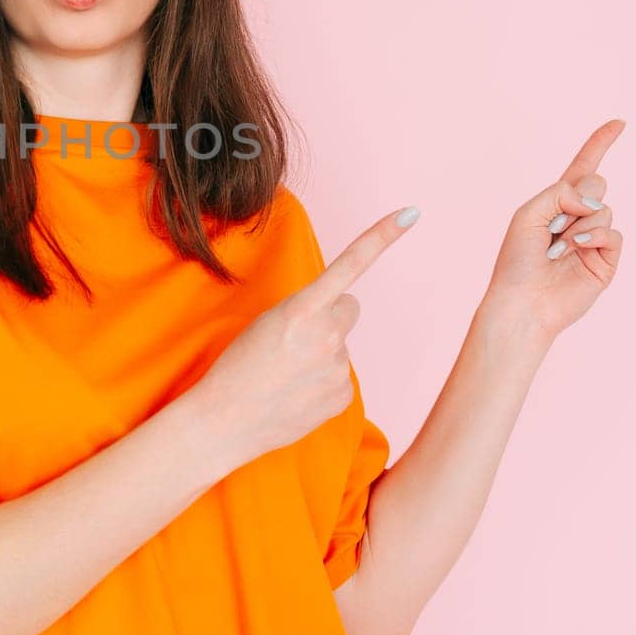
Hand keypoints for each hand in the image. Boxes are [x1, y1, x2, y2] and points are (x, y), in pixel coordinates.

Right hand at [185, 205, 420, 473]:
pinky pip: (339, 378)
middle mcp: (327, 335)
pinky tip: (295, 393)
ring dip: (321, 354)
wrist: (224, 421)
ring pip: (341, 347)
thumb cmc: (236, 367)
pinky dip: (321, 383)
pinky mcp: (342, 396)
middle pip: (349, 309)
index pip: (350, 265)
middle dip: (330, 318)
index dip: (382, 237)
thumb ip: (305, 314)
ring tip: (286, 374)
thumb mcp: (265, 323)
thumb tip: (334, 322)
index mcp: (302, 309)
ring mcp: (338, 368)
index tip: (411, 212)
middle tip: (295, 340)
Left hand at [481, 119, 626, 341]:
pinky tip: (574, 250)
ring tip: (557, 248)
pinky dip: (593, 237)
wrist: (523, 301)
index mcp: (557, 203)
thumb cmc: (517, 260)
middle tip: (553, 227)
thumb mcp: (529, 214)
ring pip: (604, 209)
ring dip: (578, 225)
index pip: (582, 167)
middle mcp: (578, 217)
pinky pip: (613, 233)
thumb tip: (594, 200)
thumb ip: (560, 193)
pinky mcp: (606, 259)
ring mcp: (594, 238)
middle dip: (577, 198)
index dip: (599, 144)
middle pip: (596, 183)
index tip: (619, 123)